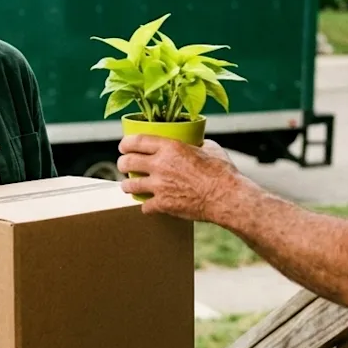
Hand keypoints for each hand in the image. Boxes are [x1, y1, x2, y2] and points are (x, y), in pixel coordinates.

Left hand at [116, 135, 239, 221]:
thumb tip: (196, 144)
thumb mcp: (210, 148)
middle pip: (127, 162)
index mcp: (170, 146)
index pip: (137, 141)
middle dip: (122, 164)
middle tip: (123, 166)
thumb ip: (196, 145)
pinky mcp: (163, 204)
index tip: (124, 147)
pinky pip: (145, 206)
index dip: (126, 143)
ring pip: (131, 185)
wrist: (226, 196)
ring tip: (128, 186)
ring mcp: (159, 185)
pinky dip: (146, 207)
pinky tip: (149, 206)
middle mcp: (160, 164)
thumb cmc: (222, 172)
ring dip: (127, 185)